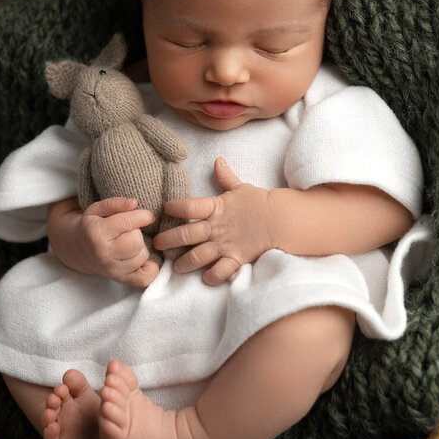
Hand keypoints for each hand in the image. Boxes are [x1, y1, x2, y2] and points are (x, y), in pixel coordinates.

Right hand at [78, 196, 158, 286]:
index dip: (143, 216)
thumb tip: (134, 203)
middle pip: (137, 241)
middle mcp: (103, 254)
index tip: (145, 215)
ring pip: (142, 256)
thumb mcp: (97, 209)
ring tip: (129, 243)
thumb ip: (115, 203)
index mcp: (96, 233)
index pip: (129, 222)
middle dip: (138, 233)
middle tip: (130, 232)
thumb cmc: (93, 226)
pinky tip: (142, 259)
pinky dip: (150, 269)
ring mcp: (112, 270)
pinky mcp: (121, 279)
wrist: (81, 250)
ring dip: (141, 248)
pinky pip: (145, 278)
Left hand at [155, 157, 274, 284]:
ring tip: (175, 267)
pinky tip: (205, 278)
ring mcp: (225, 245)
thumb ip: (226, 176)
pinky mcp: (236, 259)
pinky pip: (220, 271)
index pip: (188, 206)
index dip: (174, 208)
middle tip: (157, 244)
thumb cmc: (260, 202)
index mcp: (215, 208)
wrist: (281, 219)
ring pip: (197, 256)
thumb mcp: (240, 187)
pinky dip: (211, 276)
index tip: (165, 209)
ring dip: (184, 263)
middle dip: (168, 240)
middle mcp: (216, 227)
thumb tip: (218, 160)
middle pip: (185, 235)